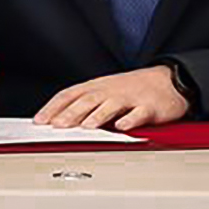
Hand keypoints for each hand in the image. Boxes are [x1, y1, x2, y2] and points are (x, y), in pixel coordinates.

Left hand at [36, 66, 189, 132]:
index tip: (39, 121)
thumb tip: (57, 121)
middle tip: (57, 126)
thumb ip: (83, 105)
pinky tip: (122, 127)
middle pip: (88, 100)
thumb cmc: (132, 89)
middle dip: (71, 113)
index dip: (53, 107)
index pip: (70, 95)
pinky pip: (139, 114)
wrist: (169, 80)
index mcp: (97, 87)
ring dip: (98, 116)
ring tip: (86, 127)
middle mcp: (110, 91)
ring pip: (111, 106)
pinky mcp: (149, 107)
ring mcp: (130, 98)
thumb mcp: (104, 92)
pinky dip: (130, 121)